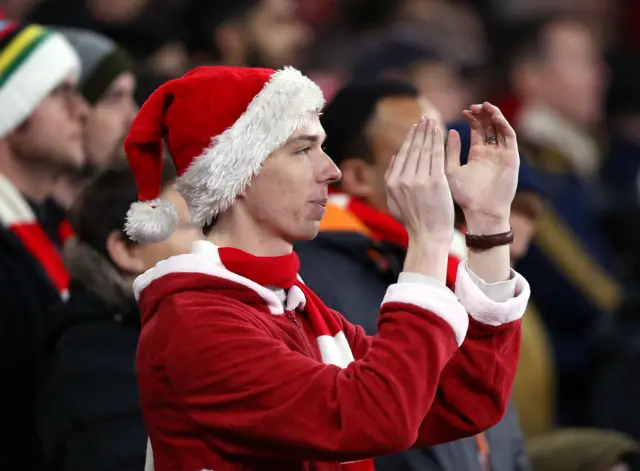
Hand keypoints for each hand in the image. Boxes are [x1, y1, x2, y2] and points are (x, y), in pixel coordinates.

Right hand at [386, 116, 454, 245]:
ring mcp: (419, 180)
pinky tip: (440, 132)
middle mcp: (403, 179)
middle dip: (419, 131)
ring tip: (432, 121)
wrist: (427, 236)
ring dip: (429, 133)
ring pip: (424, 150)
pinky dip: (438, 142)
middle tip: (424, 118)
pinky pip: (436, 156)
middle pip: (413, 149)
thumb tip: (394, 157)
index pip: (403, 155)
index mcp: (393, 183)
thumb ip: (392, 178)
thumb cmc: (413, 221)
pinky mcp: (435, 182)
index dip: (410, 139)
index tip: (415, 127)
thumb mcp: (394, 201)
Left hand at [446, 102, 518, 232]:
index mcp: (478, 154)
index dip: (472, 119)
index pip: (477, 130)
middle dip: (483, 114)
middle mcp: (491, 152)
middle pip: (490, 126)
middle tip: (474, 106)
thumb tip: (450, 130)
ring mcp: (503, 154)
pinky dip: (503, 124)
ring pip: (501, 128)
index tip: (464, 111)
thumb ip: (451, 151)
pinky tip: (494, 116)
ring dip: (494, 116)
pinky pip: (509, 137)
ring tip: (484, 106)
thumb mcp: (452, 170)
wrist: (482, 212)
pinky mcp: (512, 158)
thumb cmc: (465, 196)